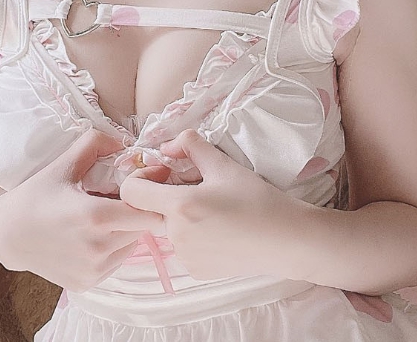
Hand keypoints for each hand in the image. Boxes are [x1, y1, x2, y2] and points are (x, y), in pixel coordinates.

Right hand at [0, 127, 164, 291]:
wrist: (7, 234)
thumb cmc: (37, 194)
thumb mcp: (64, 163)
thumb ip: (96, 143)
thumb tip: (126, 142)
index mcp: (96, 216)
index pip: (149, 211)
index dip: (148, 196)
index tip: (138, 185)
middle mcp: (98, 248)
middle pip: (143, 228)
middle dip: (137, 211)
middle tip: (118, 199)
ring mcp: (93, 270)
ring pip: (131, 246)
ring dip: (126, 231)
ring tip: (103, 217)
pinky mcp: (86, 284)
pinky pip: (115, 262)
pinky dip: (112, 248)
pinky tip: (92, 236)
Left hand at [119, 130, 297, 281]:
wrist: (284, 239)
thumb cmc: (256, 199)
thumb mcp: (223, 164)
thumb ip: (190, 145)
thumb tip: (168, 146)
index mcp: (180, 206)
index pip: (131, 192)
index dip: (142, 178)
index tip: (167, 173)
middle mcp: (176, 236)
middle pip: (152, 210)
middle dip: (167, 197)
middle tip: (197, 189)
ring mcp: (185, 257)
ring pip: (169, 229)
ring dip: (181, 217)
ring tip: (215, 211)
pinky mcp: (196, 271)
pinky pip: (183, 247)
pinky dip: (194, 236)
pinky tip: (221, 231)